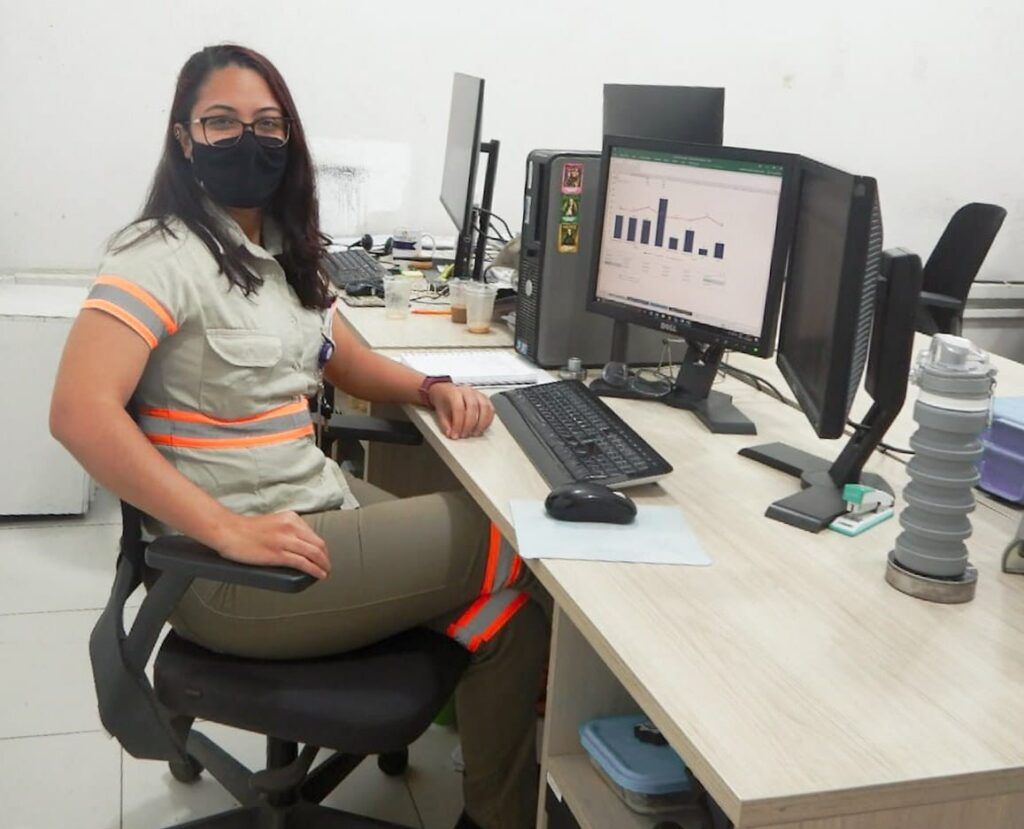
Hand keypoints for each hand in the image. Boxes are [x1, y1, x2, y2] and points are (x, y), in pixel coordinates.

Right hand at [214, 512, 330, 579]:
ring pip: (314, 553)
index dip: (321, 548)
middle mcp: (291, 527)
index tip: (323, 556)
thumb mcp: (273, 523)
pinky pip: (303, 562)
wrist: (228, 531)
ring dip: (323, 565)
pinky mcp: (278, 553)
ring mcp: (285, 540)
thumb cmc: (245, 530)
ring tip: (325, 573)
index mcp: (291, 518)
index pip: (314, 535)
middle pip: (318, 544)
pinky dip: (315, 569)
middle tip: (327, 567)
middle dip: (325, 557)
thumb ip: (286, 530)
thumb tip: (297, 545)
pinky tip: (319, 574)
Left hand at [429, 383, 494, 438]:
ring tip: (474, 433)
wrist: (447, 391)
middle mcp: (467, 391)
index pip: (459, 408)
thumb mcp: (440, 412)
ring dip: (481, 424)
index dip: (458, 423)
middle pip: (473, 407)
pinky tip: (482, 428)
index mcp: (454, 392)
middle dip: (469, 425)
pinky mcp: (485, 399)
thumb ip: (445, 424)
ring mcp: (478, 394)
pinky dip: (488, 421)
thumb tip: (451, 433)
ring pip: (485, 408)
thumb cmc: (444, 400)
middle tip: (464, 435)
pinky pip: (491, 409)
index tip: (455, 434)